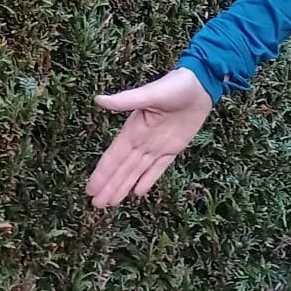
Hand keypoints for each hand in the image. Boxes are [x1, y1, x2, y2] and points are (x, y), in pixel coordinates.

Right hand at [86, 66, 212, 206]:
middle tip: (95, 205)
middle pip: (122, 169)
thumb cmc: (174, 85)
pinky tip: (137, 192)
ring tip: (110, 203)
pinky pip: (158, 168)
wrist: (199, 85)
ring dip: (123, 187)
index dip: (102, 174)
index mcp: (133, 130)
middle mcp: (142, 141)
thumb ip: (126, 100)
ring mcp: (157, 146)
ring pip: (137, 172)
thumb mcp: (150, 93)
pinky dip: (148, 180)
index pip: (113, 157)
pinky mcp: (173, 148)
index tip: (90, 189)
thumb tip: (99, 100)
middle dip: (109, 186)